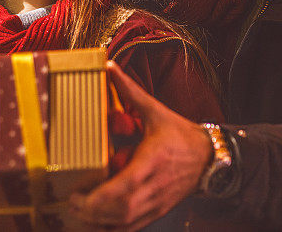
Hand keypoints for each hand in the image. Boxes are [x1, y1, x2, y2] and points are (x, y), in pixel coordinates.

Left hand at [68, 61, 212, 230]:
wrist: (209, 158)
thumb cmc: (180, 134)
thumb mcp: (155, 111)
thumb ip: (130, 91)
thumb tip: (109, 66)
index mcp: (153, 160)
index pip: (126, 186)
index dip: (100, 196)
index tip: (78, 193)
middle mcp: (155, 185)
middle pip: (122, 210)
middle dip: (92, 212)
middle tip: (72, 203)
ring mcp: (157, 202)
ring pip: (125, 223)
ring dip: (99, 223)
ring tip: (79, 214)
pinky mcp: (158, 212)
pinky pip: (132, 228)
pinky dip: (112, 229)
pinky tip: (97, 223)